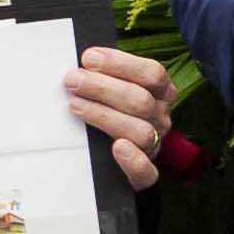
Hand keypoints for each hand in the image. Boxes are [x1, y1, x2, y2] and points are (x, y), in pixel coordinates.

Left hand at [63, 40, 174, 186]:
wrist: (115, 159)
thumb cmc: (114, 112)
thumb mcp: (116, 88)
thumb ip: (105, 75)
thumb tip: (80, 63)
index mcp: (160, 92)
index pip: (151, 73)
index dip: (120, 63)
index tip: (88, 58)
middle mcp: (160, 117)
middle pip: (141, 100)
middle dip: (102, 87)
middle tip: (72, 81)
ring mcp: (155, 145)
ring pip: (140, 131)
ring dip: (105, 115)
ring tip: (76, 106)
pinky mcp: (144, 174)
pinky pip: (146, 171)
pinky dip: (133, 160)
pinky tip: (118, 148)